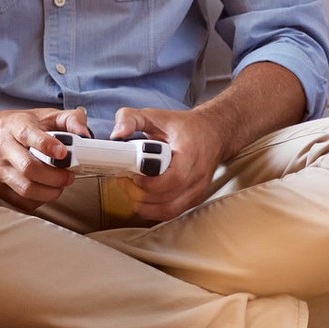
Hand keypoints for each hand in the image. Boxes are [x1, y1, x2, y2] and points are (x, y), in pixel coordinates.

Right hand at [0, 106, 92, 211]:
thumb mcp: (40, 115)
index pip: (28, 134)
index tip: (62, 153)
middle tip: (69, 175)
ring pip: (26, 188)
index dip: (47, 145)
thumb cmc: (13, 126)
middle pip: (29, 168)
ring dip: (49, 192)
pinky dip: (38, 201)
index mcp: (15, 126)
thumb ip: (68, 119)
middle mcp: (3, 148)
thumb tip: (86, 134)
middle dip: (56, 177)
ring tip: (59, 185)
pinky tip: (44, 191)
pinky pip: (20, 201)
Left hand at [109, 105, 219, 221]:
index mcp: (190, 153)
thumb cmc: (183, 126)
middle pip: (168, 199)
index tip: (132, 174)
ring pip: (168, 211)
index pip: (174, 178)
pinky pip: (171, 212)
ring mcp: (198, 190)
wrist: (212, 134)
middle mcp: (198, 175)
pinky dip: (152, 209)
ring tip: (130, 189)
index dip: (149, 182)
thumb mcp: (154, 115)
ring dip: (144, 205)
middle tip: (125, 181)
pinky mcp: (194, 199)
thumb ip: (130, 118)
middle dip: (140, 194)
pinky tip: (140, 196)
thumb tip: (116, 135)